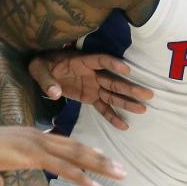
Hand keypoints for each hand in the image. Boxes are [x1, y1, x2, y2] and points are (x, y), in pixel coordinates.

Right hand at [0, 123, 125, 185]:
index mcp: (31, 137)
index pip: (65, 144)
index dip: (84, 153)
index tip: (101, 160)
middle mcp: (39, 137)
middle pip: (77, 148)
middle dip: (101, 159)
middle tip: (120, 169)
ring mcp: (38, 144)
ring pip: (77, 156)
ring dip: (100, 166)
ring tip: (119, 175)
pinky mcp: (33, 156)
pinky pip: (64, 168)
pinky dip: (82, 177)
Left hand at [29, 51, 152, 130]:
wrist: (42, 70)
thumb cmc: (42, 65)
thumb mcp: (38, 68)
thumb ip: (46, 79)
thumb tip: (55, 92)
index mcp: (82, 62)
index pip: (100, 61)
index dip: (113, 64)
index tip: (127, 69)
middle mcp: (92, 74)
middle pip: (113, 80)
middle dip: (130, 88)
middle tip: (148, 94)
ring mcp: (93, 86)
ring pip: (113, 95)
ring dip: (127, 102)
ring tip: (143, 109)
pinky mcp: (90, 97)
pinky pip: (103, 107)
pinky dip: (112, 116)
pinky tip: (124, 125)